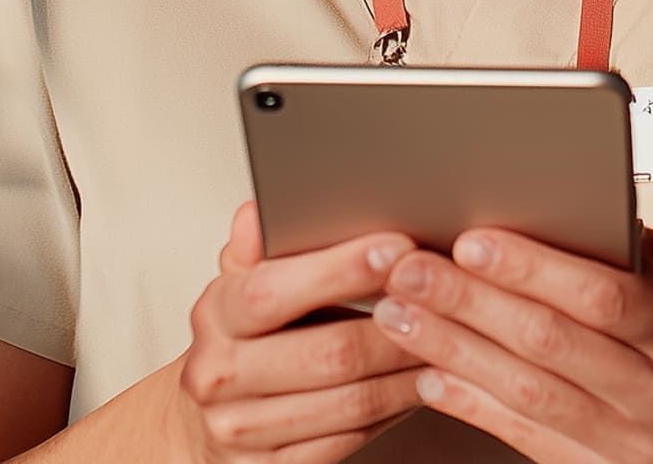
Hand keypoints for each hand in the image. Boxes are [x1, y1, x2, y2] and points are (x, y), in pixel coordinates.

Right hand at [177, 201, 428, 463]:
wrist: (203, 419)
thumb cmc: (240, 339)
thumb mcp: (240, 282)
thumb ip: (258, 245)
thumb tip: (262, 211)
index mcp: (215, 314)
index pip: (276, 289)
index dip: (342, 269)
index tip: (398, 247)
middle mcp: (220, 375)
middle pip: (329, 353)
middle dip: (398, 325)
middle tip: (444, 298)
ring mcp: (243, 429)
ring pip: (351, 403)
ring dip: (408, 372)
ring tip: (449, 342)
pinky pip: (351, 441)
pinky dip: (395, 410)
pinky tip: (421, 384)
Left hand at [369, 223, 652, 463]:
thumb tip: (598, 212)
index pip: (605, 297)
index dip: (535, 268)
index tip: (474, 242)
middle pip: (550, 342)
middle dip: (471, 300)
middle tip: (413, 269)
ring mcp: (626, 443)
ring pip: (524, 390)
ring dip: (452, 347)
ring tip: (401, 313)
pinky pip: (517, 434)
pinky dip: (468, 401)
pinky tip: (430, 373)